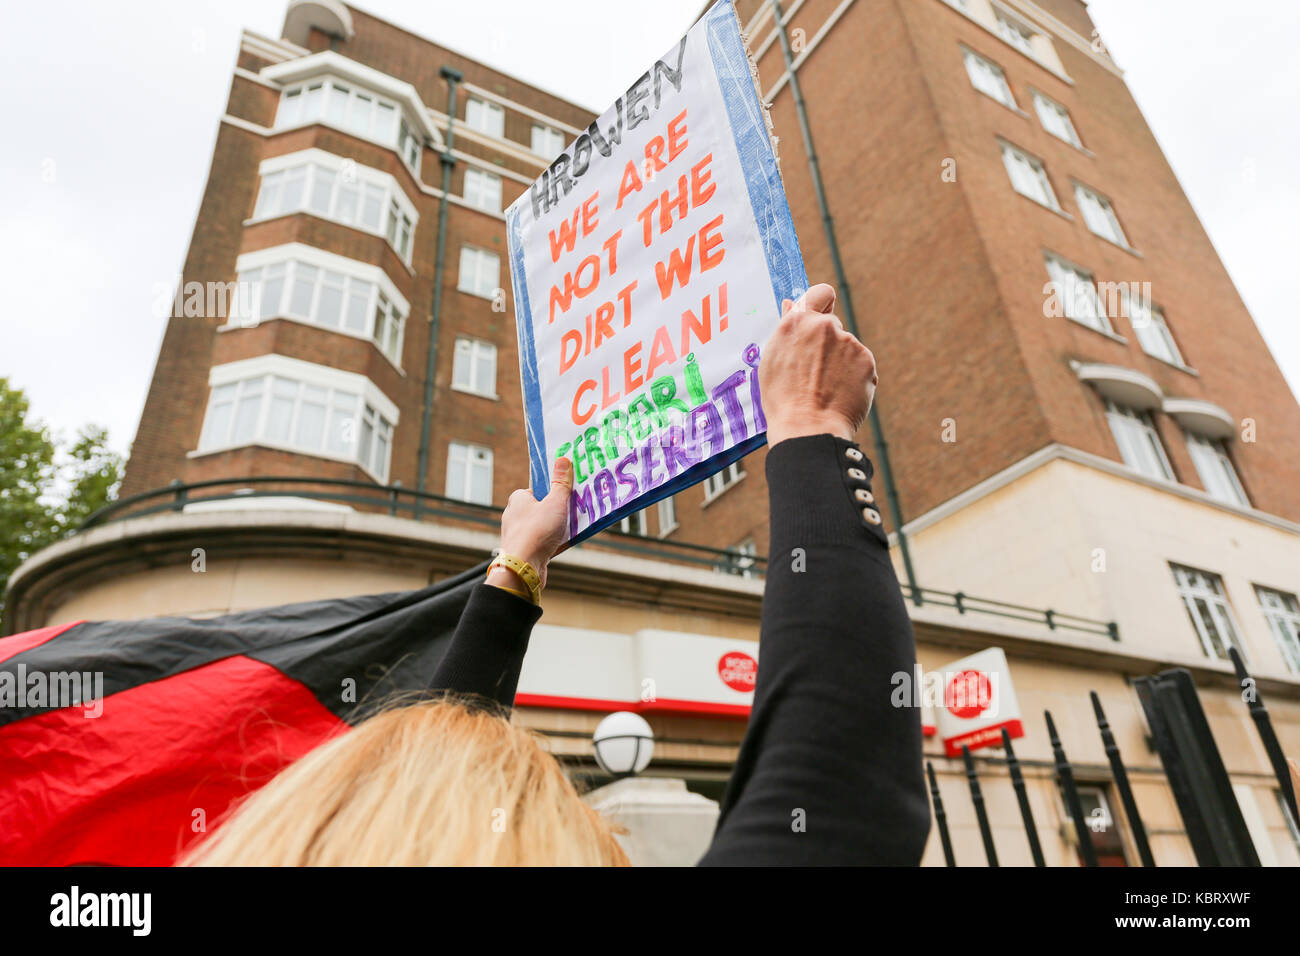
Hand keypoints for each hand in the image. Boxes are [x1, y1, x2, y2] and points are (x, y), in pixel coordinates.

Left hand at [492, 456, 572, 592]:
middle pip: (542, 508)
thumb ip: (561, 483)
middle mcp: (515, 515)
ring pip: (543, 526)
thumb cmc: (536, 531)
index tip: (568, 493)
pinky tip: (566, 544)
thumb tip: (563, 460)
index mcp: (518, 499)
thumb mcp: (555, 502)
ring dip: (558, 528)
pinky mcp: (525, 551)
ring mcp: (519, 534)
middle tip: (575, 510)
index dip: (553, 491)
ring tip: (574, 528)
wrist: (523, 568)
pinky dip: (554, 542)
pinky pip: (543, 542)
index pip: (537, 490)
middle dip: (558, 510)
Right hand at [760, 283, 877, 447]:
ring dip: (840, 362)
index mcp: (798, 322)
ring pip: (846, 348)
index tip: (821, 316)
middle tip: (814, 372)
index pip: (820, 293)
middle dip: (826, 343)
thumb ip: (787, 329)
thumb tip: (792, 304)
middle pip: (832, 325)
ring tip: (824, 389)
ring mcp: (848, 343)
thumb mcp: (773, 360)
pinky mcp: (867, 361)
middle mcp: (825, 326)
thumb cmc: (784, 400)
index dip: (822, 303)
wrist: (808, 429)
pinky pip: (861, 365)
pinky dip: (854, 377)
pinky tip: (839, 395)